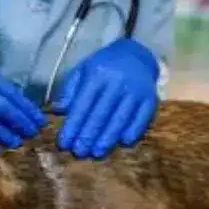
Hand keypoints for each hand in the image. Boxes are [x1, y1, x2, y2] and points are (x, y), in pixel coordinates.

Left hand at [51, 38, 159, 158]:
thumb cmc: (103, 66)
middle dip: (88, 136)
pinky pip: (142, 118)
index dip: (73, 125)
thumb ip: (69, 90)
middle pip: (101, 114)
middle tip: (79, 152)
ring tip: (96, 153)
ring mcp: (135, 91)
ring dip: (108, 138)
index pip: (82, 105)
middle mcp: (117, 83)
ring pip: (120, 118)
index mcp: (97, 75)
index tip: (64, 143)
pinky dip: (133, 131)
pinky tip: (123, 142)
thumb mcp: (82, 70)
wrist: (136, 55)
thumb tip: (58, 110)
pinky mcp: (150, 99)